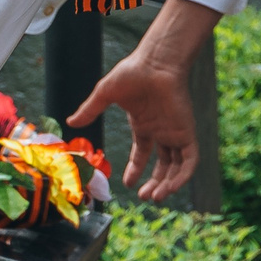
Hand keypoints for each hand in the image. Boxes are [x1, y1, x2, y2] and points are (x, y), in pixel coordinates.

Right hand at [69, 56, 198, 201]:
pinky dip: (183, 176)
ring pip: (176, 166)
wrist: (155, 63)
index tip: (127, 184)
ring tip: (156, 197)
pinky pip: (190, 160)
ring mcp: (174, 132)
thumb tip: (71, 121)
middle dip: (155, 183)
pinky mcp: (186, 131)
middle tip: (146, 197)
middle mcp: (161, 130)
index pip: (142, 153)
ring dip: (168, 184)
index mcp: (144, 124)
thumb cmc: (132, 73)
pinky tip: (171, 186)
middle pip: (163, 165)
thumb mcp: (104, 94)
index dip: (136, 170)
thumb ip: (89, 110)